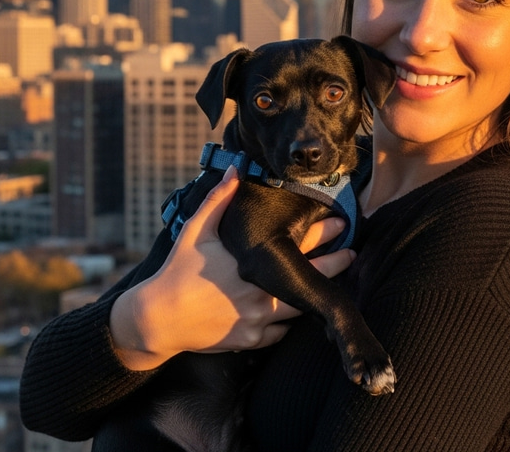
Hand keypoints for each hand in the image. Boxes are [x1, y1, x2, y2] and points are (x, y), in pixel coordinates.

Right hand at [110, 166, 354, 370]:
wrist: (157, 319)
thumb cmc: (178, 271)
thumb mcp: (196, 230)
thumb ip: (219, 199)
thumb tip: (236, 169)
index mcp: (252, 260)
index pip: (298, 242)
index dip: (324, 231)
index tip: (341, 221)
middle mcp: (260, 290)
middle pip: (309, 275)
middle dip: (335, 262)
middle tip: (352, 252)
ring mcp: (257, 318)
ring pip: (300, 307)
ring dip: (317, 293)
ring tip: (336, 286)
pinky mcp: (250, 340)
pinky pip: (280, 333)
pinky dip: (290, 323)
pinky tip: (300, 313)